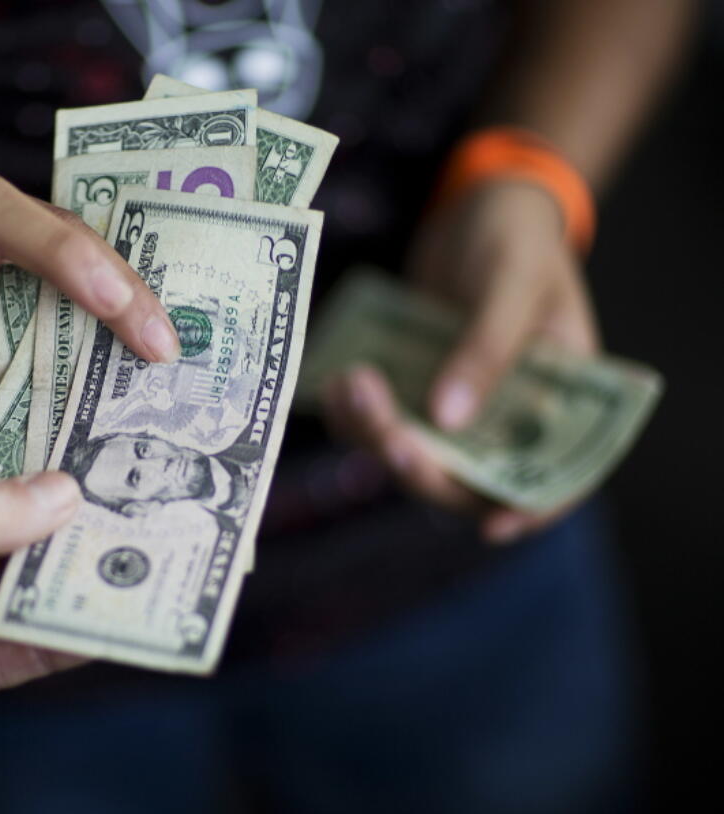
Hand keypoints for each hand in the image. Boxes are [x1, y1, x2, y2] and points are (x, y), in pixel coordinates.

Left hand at [322, 181, 599, 541]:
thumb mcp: (511, 284)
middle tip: (387, 435)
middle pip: (467, 478)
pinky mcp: (411, 390)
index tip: (492, 527)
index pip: (554, 474)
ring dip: (377, 435)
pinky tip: (333, 382)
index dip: (527, 508)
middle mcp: (506, 417)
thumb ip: (485, 350)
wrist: (477, 206)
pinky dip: (354, 413)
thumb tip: (447, 420)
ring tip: (351, 383)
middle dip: (424, 467)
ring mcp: (454, 408)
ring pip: (414, 453)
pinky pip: (379, 422)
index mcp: (560, 400)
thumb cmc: (515, 238)